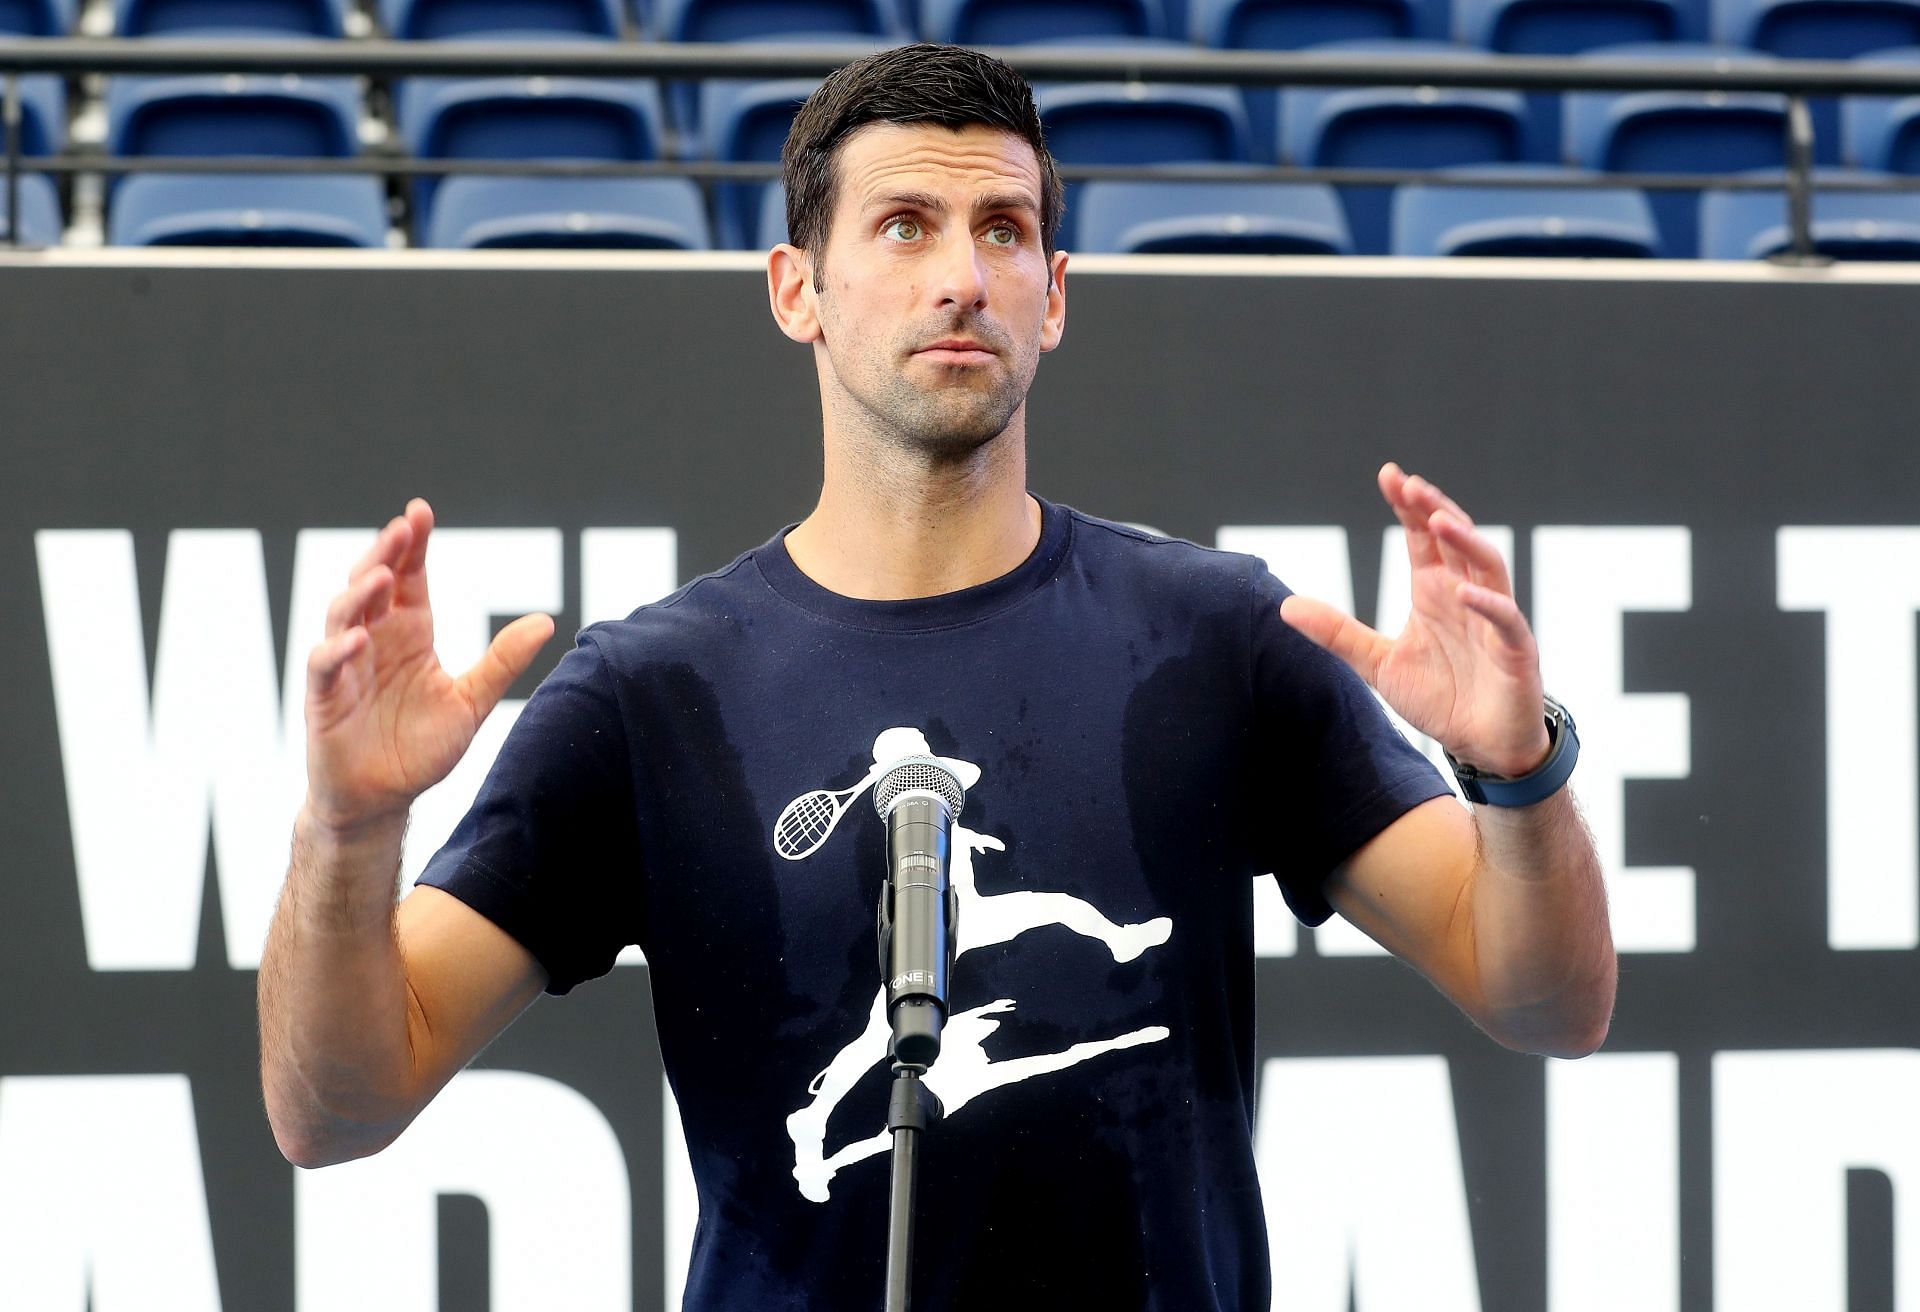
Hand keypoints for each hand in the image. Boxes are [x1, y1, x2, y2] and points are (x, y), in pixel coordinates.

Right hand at [303, 498, 554, 834]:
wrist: (382, 800)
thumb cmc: (420, 749)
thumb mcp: (472, 702)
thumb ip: (503, 662)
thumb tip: (547, 622)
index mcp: (409, 634)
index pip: (409, 577)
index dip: (413, 545)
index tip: (421, 512)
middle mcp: (374, 641)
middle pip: (372, 584)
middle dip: (385, 553)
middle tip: (402, 526)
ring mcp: (345, 667)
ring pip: (342, 615)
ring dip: (360, 593)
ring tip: (382, 575)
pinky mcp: (324, 699)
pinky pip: (324, 666)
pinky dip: (337, 649)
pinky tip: (358, 638)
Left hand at [1278, 463, 1549, 776]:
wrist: (1483, 745)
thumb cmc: (1441, 696)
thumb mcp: (1379, 663)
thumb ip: (1338, 633)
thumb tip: (1286, 605)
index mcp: (1434, 591)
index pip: (1422, 538)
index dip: (1408, 507)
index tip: (1389, 476)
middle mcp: (1465, 595)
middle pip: (1455, 539)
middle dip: (1433, 509)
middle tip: (1409, 484)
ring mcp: (1493, 619)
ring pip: (1486, 566)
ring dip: (1465, 541)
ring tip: (1438, 520)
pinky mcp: (1515, 650)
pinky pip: (1506, 620)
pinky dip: (1488, 604)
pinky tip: (1464, 591)